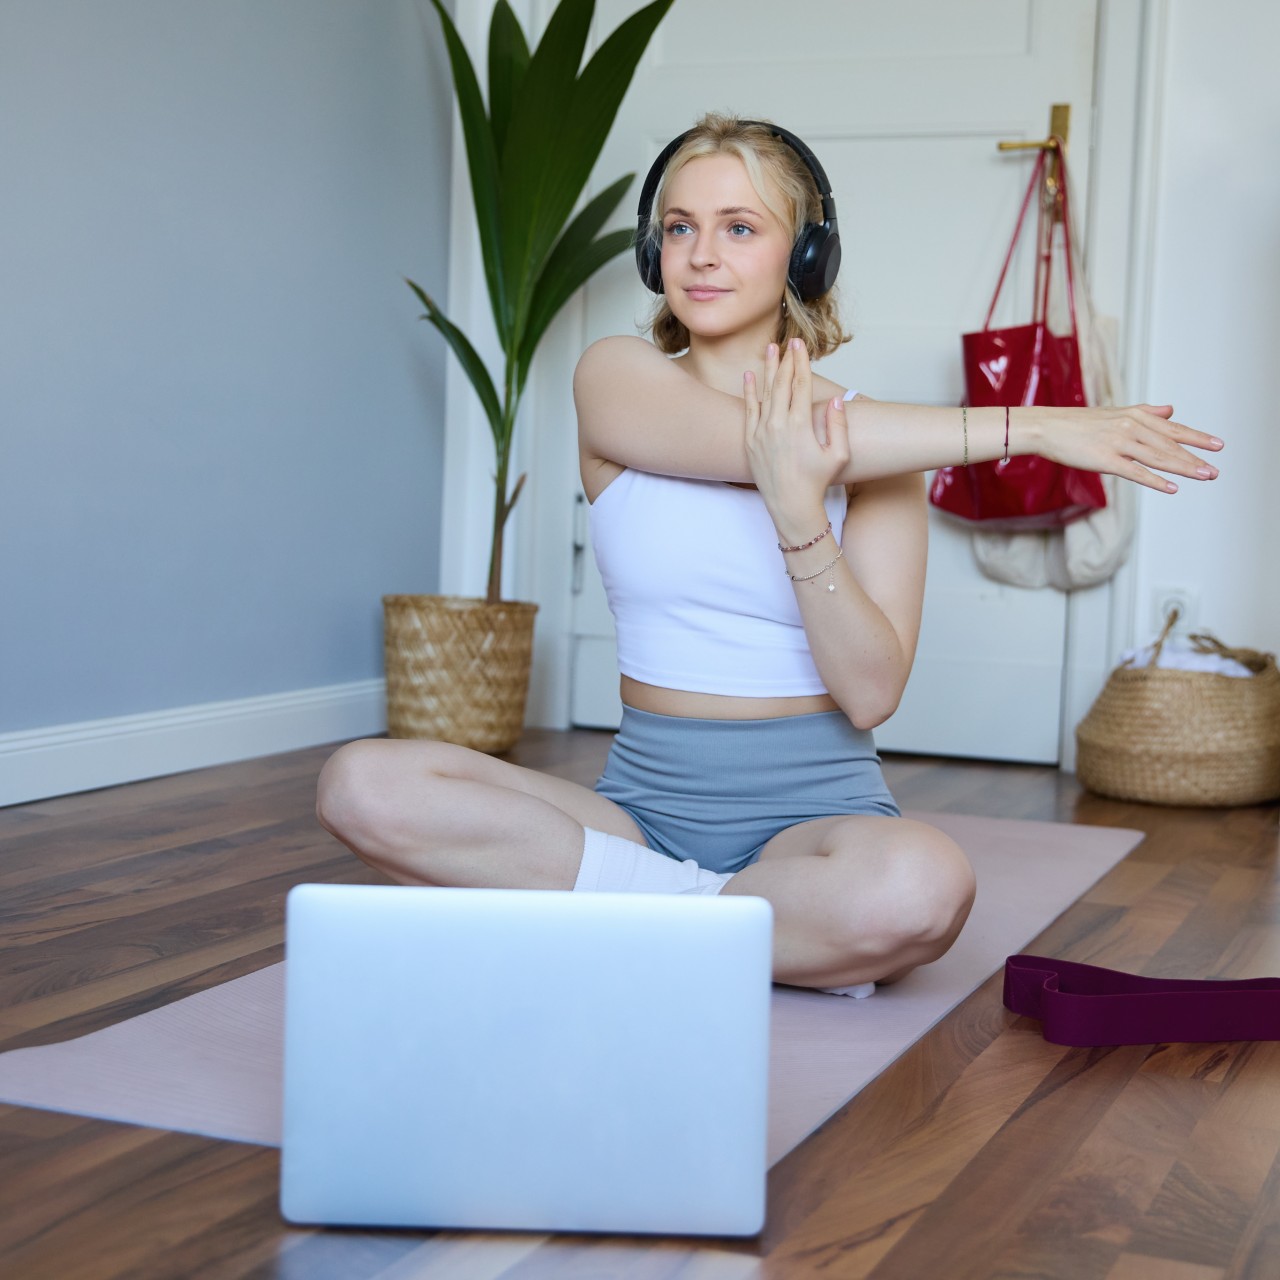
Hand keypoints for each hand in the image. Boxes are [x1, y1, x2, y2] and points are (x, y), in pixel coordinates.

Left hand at [744, 339, 849, 532]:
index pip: (801, 385)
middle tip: (789, 341)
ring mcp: (761, 432)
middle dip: (786, 360)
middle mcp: (777, 425)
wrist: (790, 506)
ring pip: (764, 393)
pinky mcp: (751, 441)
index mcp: (799, 426)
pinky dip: (749, 392)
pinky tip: (750, 376)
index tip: (801, 345)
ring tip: (770, 349)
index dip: (801, 362)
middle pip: (782, 384)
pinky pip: (749, 411)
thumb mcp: (838, 455)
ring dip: (768, 370)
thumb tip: (835, 399)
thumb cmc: (817, 482)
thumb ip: (838, 425)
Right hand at [1034, 404, 1222, 492]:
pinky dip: (1155, 480)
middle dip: (1195, 457)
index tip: (1217, 445)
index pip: (1172, 428)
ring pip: (1158, 457)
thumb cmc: (1078, 422)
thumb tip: (1171, 409)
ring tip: (1205, 476)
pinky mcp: (1105, 459)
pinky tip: (1171, 488)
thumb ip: (1146, 412)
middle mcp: (1131, 426)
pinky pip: (1135, 471)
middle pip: (1170, 445)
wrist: (1048, 427)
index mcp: (1135, 415)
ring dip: (1184, 468)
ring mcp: (1118, 442)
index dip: (1196, 437)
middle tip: (1215, 469)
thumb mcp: (1116, 412)